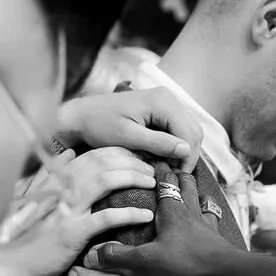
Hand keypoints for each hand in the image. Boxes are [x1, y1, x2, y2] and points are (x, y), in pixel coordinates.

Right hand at [0, 148, 154, 275]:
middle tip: (151, 167)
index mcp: (54, 179)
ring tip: (152, 183)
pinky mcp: (71, 233)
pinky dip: (130, 214)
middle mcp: (59, 188)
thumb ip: (49, 175)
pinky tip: (146, 215)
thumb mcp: (33, 198)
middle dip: (131, 160)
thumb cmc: (21, 234)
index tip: (136, 156)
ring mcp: (65, 209)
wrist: (6, 266)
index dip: (118, 152)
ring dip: (133, 178)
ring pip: (105, 181)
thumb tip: (69, 154)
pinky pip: (106, 218)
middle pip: (102, 161)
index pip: (91, 154)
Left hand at [57, 88, 201, 170]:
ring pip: (188, 131)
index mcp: (162, 101)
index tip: (176, 178)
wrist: (81, 115)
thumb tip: (186, 150)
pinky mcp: (160, 109)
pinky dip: (174, 145)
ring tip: (167, 168)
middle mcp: (168, 97)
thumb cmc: (99, 125)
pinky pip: (177, 129)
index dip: (187, 158)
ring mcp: (165, 101)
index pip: (189, 133)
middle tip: (173, 176)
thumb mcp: (127, 137)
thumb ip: (158, 143)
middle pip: (193, 131)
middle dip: (187, 156)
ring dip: (181, 151)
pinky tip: (162, 157)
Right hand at [84, 163, 234, 275]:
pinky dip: (206, 216)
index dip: (158, 167)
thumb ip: (119, 257)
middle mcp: (191, 212)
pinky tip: (204, 223)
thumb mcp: (147, 262)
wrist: (227, 275)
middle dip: (178, 174)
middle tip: (171, 168)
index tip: (151, 156)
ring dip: (194, 194)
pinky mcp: (218, 240)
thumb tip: (92, 254)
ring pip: (201, 200)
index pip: (165, 180)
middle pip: (186, 185)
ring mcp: (207, 225)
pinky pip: (212, 221)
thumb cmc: (188, 263)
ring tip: (190, 191)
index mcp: (173, 211)